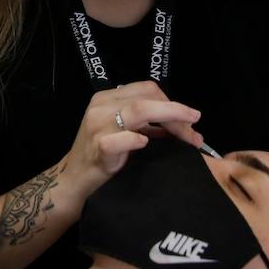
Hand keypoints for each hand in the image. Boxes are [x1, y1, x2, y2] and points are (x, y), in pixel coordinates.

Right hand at [62, 82, 202, 204]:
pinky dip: (137, 140)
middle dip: (177, 113)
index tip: (190, 120)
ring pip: (138, 111)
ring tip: (189, 137)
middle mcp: (101, 106)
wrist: (74, 179)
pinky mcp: (98, 147)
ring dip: (171, 121)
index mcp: (106, 98)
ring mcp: (98, 126)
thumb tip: (184, 126)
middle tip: (195, 133)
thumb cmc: (101, 155)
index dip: (172, 102)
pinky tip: (146, 144)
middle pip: (147, 98)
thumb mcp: (120, 131)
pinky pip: (121, 139)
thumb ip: (146, 124)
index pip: (146, 89)